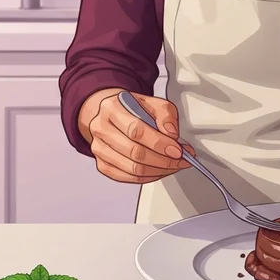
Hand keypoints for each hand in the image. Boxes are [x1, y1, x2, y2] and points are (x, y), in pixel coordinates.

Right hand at [78, 88, 193, 183]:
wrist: (112, 113)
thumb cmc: (133, 107)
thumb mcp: (153, 102)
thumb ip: (165, 115)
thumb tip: (171, 134)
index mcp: (112, 108)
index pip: (136, 130)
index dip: (159, 143)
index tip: (177, 150)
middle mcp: (101, 128)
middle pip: (134, 152)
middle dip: (163, 160)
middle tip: (180, 160)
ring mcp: (99, 148)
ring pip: (132, 168)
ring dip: (158, 171)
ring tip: (173, 166)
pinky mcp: (102, 164)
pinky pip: (126, 177)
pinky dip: (147, 177)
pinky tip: (159, 171)